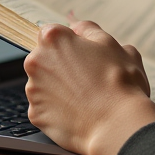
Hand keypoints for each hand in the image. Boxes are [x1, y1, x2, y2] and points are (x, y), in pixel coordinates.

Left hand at [24, 20, 154, 154]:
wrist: (117, 124)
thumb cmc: (120, 81)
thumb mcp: (112, 43)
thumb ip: (90, 31)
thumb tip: (80, 30)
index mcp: (53, 39)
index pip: (51, 32)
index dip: (69, 43)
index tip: (82, 53)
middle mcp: (36, 62)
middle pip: (45, 58)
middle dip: (61, 65)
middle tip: (87, 76)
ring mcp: (33, 90)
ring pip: (44, 84)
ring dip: (58, 88)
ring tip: (85, 98)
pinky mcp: (35, 116)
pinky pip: (45, 108)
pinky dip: (57, 110)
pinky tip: (78, 112)